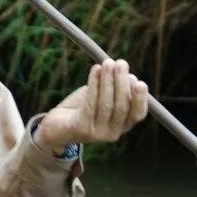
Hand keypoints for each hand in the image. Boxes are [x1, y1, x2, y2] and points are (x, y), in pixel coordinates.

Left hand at [34, 59, 148, 151]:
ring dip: (108, 80)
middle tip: (120, 63)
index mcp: (122, 126)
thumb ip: (116, 89)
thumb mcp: (102, 98)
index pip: (138, 114)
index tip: (139, 82)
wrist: (56, 127)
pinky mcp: (81, 128)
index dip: (140, 99)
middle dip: (122, 83)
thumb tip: (129, 76)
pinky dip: (94, 84)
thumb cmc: (82, 108)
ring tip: (107, 62)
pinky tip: (95, 70)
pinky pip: (90, 103)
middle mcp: (113, 133)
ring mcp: (97, 133)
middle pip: (122, 107)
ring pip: (106, 104)